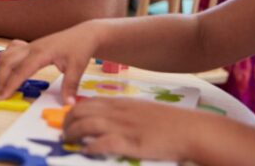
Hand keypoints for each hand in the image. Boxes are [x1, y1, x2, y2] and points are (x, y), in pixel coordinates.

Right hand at [0, 22, 99, 101]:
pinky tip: (8, 68)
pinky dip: (5, 59)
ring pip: (6, 54)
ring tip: (1, 85)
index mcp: (41, 53)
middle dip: (1, 79)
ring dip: (0, 69)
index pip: (21, 70)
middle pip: (7, 61)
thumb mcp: (77, 68)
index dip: (10, 84)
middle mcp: (31, 48)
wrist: (83, 34)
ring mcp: (29, 45)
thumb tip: (68, 104)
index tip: (2, 96)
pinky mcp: (30, 46)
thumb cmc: (80, 48)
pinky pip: (11, 49)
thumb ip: (70, 86)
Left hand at [63, 98, 201, 160]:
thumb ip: (126, 113)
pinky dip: (92, 147)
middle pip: (82, 111)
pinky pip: (104, 143)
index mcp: (122, 104)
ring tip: (67, 141)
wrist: (191, 130)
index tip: (68, 120)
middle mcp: (119, 112)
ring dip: (73, 133)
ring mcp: (124, 127)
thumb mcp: (144, 111)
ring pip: (88, 124)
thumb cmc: (171, 123)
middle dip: (68, 121)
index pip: (89, 102)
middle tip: (63, 132)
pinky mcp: (132, 143)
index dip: (73, 111)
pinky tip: (86, 151)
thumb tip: (110, 121)